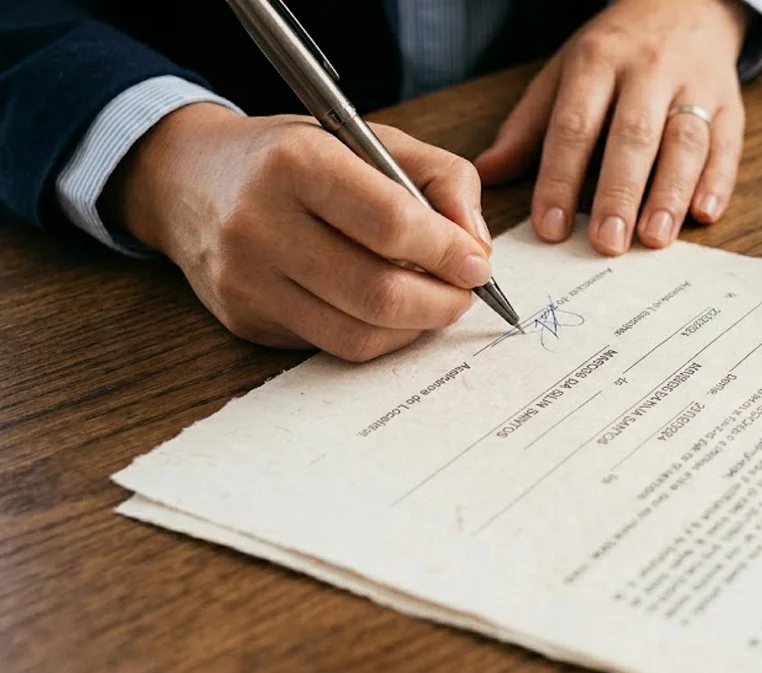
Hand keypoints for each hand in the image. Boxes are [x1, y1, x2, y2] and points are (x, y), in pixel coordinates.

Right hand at [110, 102, 493, 361]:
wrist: (188, 181)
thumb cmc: (294, 157)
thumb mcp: (368, 140)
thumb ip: (440, 178)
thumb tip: (476, 246)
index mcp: (295, 162)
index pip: (390, 222)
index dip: (446, 250)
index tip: (476, 263)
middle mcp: (260, 222)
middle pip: (377, 291)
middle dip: (441, 302)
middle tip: (465, 293)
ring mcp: (246, 280)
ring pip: (357, 334)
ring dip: (415, 328)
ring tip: (434, 303)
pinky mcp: (245, 320)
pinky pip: (331, 346)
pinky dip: (377, 336)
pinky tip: (389, 313)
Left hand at [474, 0, 749, 254]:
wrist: (684, 3)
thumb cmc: (615, 51)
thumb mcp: (563, 74)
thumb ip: (528, 128)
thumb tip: (486, 174)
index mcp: (596, 63)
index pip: (575, 125)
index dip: (561, 179)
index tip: (551, 227)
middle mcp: (648, 70)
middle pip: (633, 135)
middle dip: (619, 192)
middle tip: (606, 243)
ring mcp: (695, 84)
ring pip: (685, 141)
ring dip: (670, 193)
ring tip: (653, 238)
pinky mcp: (730, 101)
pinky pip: (727, 142)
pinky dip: (718, 180)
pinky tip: (704, 214)